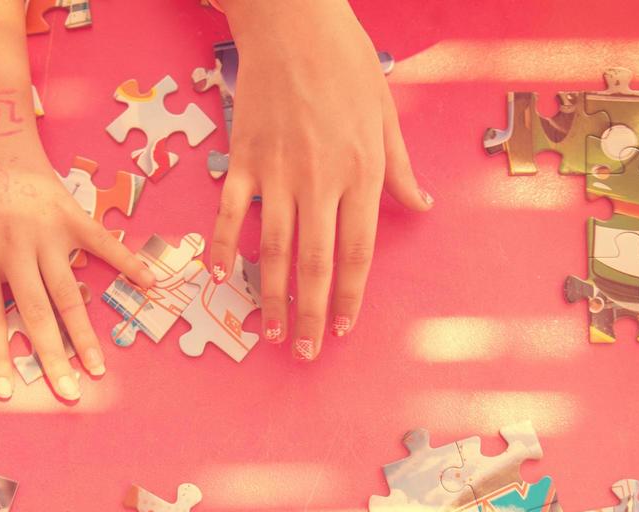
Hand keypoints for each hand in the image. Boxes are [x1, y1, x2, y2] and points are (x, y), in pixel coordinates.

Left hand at [0, 96, 152, 401]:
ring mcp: (48, 230)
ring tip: (98, 370)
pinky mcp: (70, 212)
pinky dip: (127, 262)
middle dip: (51, 358)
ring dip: (85, 334)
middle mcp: (16, 245)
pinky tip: (150, 285)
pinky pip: (102, 242)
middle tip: (68, 396)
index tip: (10, 392)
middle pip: (37, 313)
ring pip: (69, 291)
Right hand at [208, 0, 429, 360]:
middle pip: (314, 262)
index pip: (357, 252)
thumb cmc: (347, 63)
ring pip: (272, 248)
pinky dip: (220, 245)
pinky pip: (230, 211)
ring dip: (270, 296)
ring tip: (268, 332)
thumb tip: (421, 208)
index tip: (343, 329)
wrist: (295, 19)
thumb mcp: (387, 115)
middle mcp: (320, 179)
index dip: (350, 296)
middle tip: (305, 352)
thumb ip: (400, 170)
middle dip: (310, 314)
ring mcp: (278, 171)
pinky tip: (217, 276)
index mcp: (361, 172)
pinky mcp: (243, 157)